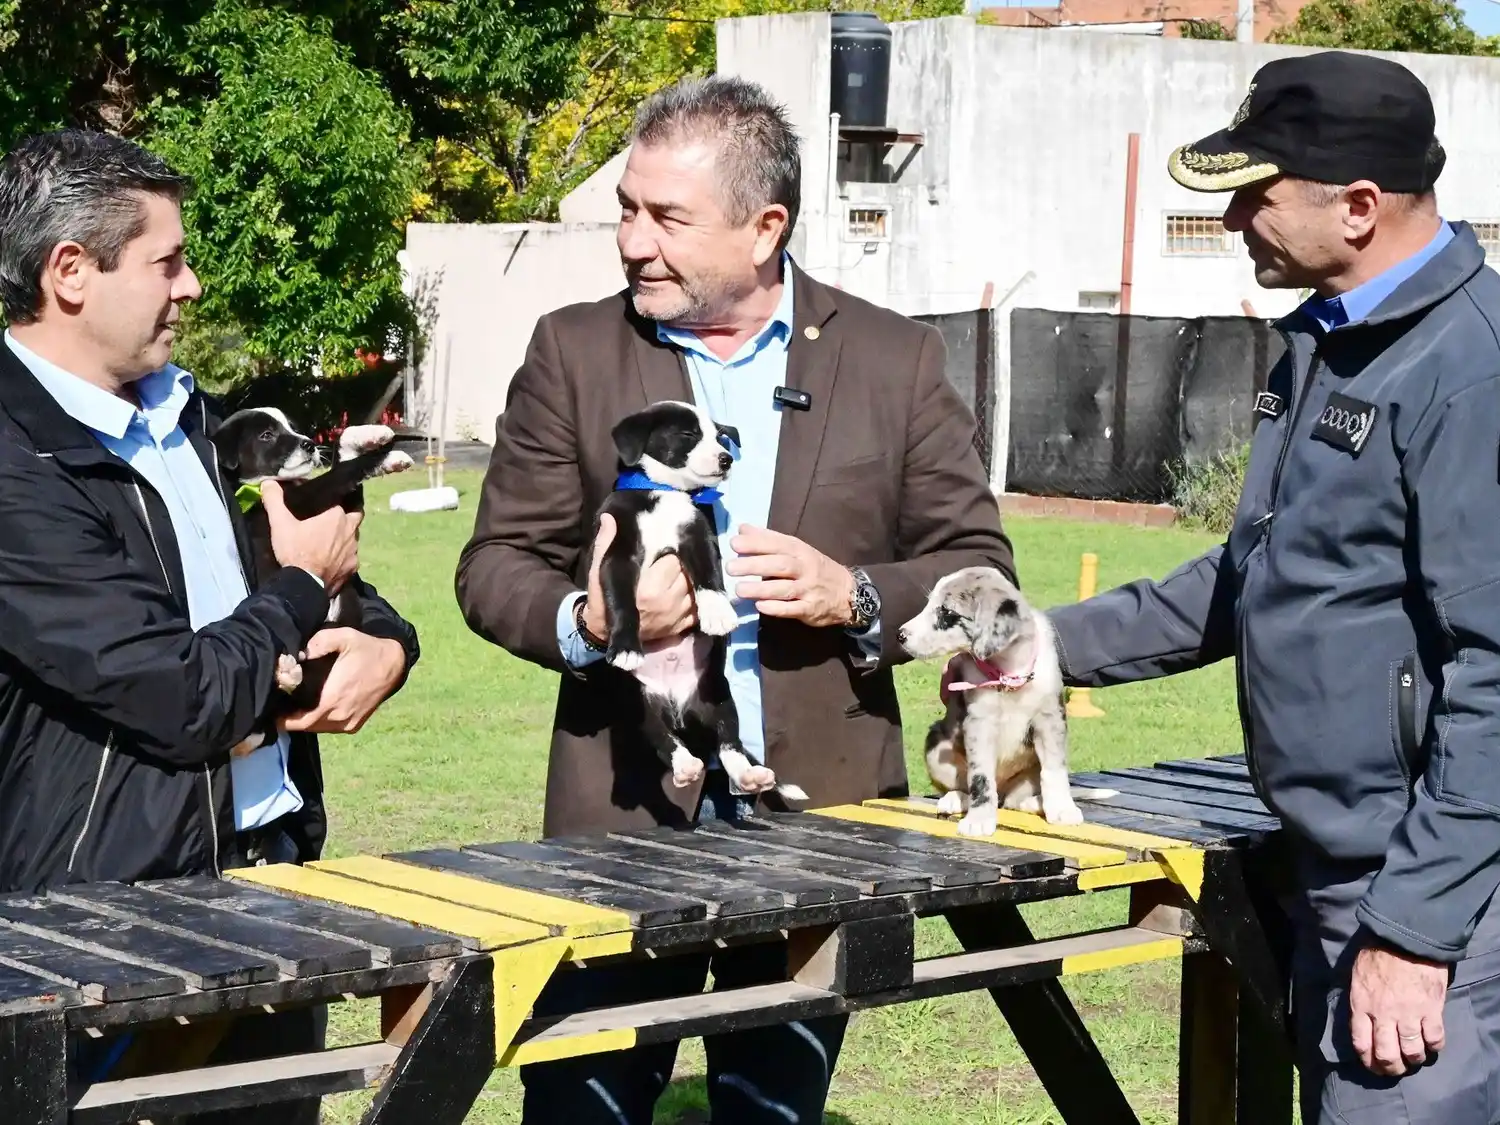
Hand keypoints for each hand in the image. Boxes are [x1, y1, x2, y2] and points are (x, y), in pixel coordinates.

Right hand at [262, 480, 361, 591]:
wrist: (304, 585)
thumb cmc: (295, 551)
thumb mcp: (280, 524)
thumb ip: (274, 500)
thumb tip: (268, 482)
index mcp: (337, 516)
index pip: (341, 502)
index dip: (334, 502)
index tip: (325, 505)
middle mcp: (351, 531)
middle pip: (354, 517)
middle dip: (346, 517)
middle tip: (331, 522)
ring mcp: (354, 551)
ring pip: (353, 539)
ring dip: (344, 538)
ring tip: (330, 542)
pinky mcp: (353, 569)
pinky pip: (350, 558)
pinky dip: (343, 558)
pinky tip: (333, 560)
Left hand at [280, 628, 406, 733]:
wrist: (394, 663)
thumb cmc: (367, 649)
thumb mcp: (343, 637)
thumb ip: (317, 643)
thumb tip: (298, 654)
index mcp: (332, 698)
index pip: (298, 721)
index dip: (282, 719)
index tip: (272, 710)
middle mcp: (340, 715)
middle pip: (305, 726)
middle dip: (290, 720)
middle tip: (279, 709)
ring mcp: (349, 722)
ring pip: (318, 729)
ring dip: (305, 721)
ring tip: (295, 708)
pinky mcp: (355, 724)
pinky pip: (331, 727)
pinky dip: (320, 721)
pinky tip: (315, 709)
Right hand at [581, 514, 695, 643]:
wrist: (603, 632)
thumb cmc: (601, 598)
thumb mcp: (598, 570)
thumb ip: (605, 543)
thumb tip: (609, 518)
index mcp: (649, 588)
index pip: (674, 560)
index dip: (669, 551)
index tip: (661, 549)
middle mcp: (666, 603)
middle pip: (688, 572)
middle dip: (682, 564)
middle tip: (669, 561)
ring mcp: (675, 617)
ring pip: (696, 588)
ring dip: (690, 579)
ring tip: (676, 575)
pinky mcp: (680, 627)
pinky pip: (698, 607)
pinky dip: (694, 597)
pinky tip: (684, 590)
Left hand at [725, 525, 854, 626]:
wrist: (848, 593)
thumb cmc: (815, 568)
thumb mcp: (797, 549)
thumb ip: (768, 540)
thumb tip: (742, 529)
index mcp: (800, 550)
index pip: (777, 544)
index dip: (756, 543)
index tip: (735, 544)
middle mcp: (805, 568)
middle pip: (779, 565)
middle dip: (754, 565)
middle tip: (730, 567)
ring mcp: (808, 590)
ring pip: (783, 588)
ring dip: (760, 589)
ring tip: (739, 589)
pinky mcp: (810, 609)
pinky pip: (792, 609)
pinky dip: (776, 608)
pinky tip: (760, 606)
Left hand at [1349, 942, 1448, 1075]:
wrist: (1405, 938)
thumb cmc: (1377, 952)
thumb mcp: (1356, 976)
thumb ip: (1359, 1000)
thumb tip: (1360, 1020)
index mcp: (1361, 1006)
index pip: (1361, 1044)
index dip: (1368, 1061)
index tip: (1374, 1065)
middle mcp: (1384, 1015)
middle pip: (1387, 1055)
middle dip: (1391, 1068)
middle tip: (1395, 1068)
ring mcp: (1409, 1014)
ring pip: (1412, 1052)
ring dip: (1413, 1060)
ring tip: (1414, 1058)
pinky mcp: (1431, 1010)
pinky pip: (1435, 1039)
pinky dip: (1434, 1047)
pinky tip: (1431, 1045)